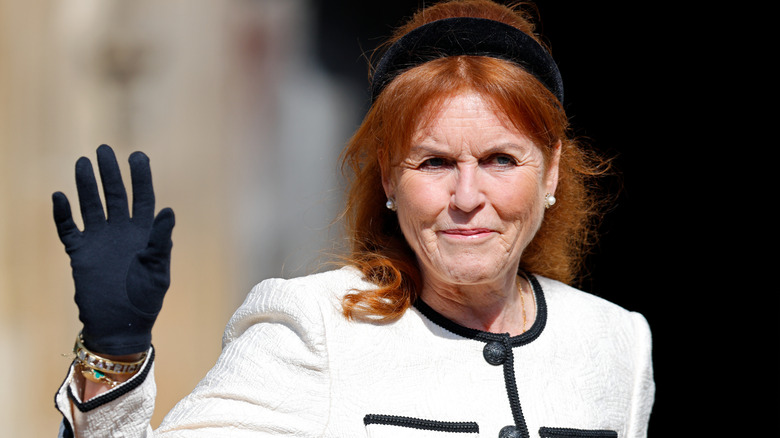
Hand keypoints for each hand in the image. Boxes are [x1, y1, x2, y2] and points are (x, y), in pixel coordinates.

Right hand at [53, 145, 174, 355]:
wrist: (120, 327)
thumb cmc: (146, 300)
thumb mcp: (158, 271)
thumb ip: (161, 241)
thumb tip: (169, 211)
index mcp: (144, 234)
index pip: (143, 198)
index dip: (140, 177)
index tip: (137, 155)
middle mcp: (121, 232)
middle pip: (115, 195)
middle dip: (110, 173)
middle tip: (103, 149)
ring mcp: (100, 241)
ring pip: (91, 206)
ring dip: (86, 185)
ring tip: (82, 162)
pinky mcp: (80, 253)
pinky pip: (69, 229)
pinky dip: (63, 214)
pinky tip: (59, 196)